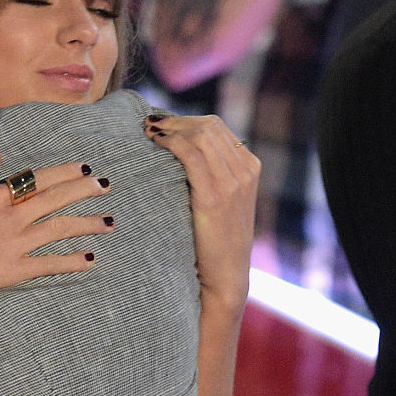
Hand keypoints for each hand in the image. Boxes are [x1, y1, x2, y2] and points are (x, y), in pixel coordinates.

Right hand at [0, 152, 114, 293]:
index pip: (39, 179)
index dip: (65, 172)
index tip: (84, 168)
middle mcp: (11, 217)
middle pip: (57, 199)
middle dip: (84, 190)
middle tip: (105, 185)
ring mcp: (14, 245)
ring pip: (60, 230)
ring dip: (87, 224)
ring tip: (109, 222)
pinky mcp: (11, 271)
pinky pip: (48, 265)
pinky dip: (71, 261)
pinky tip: (90, 258)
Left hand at [144, 115, 257, 308]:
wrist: (225, 274)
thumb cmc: (213, 238)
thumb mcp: (220, 199)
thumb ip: (211, 172)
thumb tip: (178, 147)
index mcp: (249, 166)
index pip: (214, 126)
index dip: (183, 120)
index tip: (158, 123)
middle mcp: (245, 170)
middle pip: (207, 125)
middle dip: (174, 120)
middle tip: (147, 124)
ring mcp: (233, 182)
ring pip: (199, 134)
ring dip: (168, 128)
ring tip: (146, 131)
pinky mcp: (215, 195)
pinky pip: (190, 154)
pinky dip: (169, 141)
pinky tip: (154, 142)